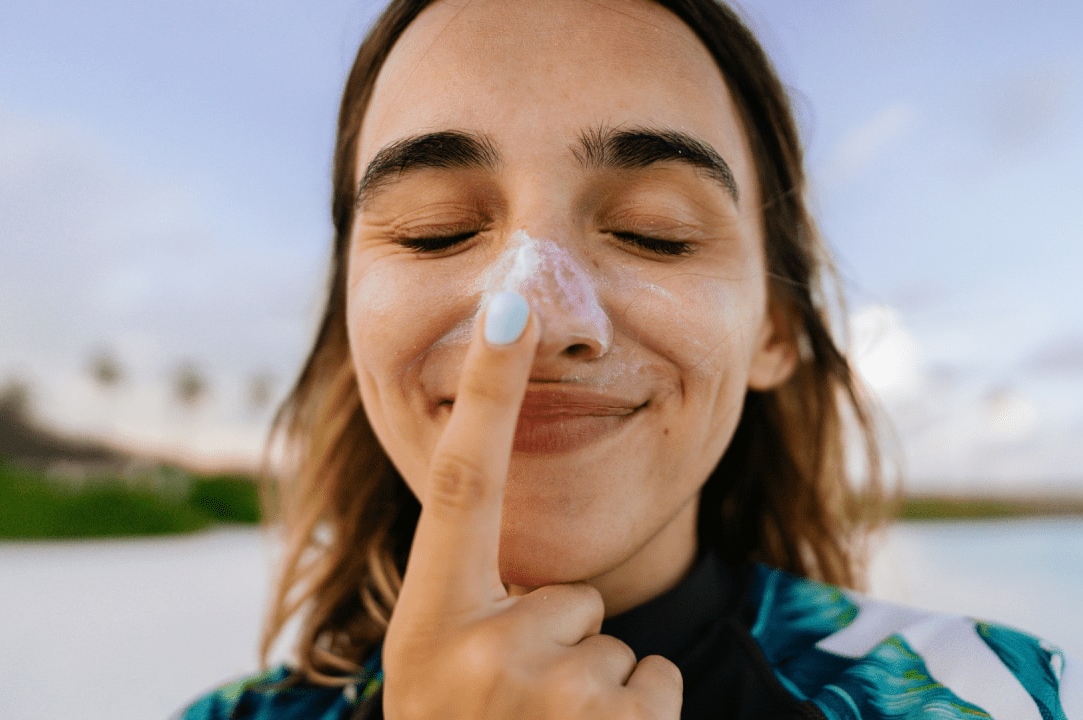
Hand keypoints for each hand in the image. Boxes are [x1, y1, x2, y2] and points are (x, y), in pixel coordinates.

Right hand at [382, 291, 682, 718]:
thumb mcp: (433, 675)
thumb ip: (472, 604)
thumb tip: (529, 554)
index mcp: (429, 622)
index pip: (462, 483)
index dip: (485, 390)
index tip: (510, 303)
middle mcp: (478, 650)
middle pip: (573, 593)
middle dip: (563, 644)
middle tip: (514, 712)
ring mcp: (549, 696)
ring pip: (616, 644)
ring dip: (594, 690)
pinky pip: (653, 681)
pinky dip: (635, 716)